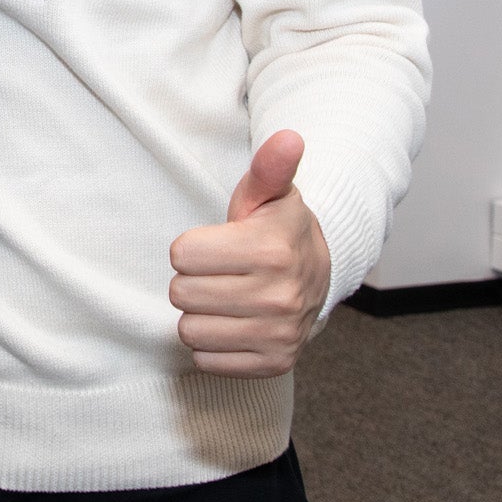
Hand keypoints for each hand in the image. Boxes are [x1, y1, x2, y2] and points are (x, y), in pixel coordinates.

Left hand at [167, 130, 330, 377]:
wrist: (320, 274)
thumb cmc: (278, 228)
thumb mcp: (270, 193)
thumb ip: (269, 167)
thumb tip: (288, 137)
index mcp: (271, 250)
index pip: (180, 255)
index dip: (191, 248)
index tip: (215, 245)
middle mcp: (279, 296)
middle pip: (181, 294)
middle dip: (193, 280)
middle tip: (221, 272)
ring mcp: (279, 334)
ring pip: (190, 330)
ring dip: (200, 314)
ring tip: (226, 297)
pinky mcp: (274, 363)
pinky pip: (206, 360)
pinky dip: (212, 344)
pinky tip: (234, 323)